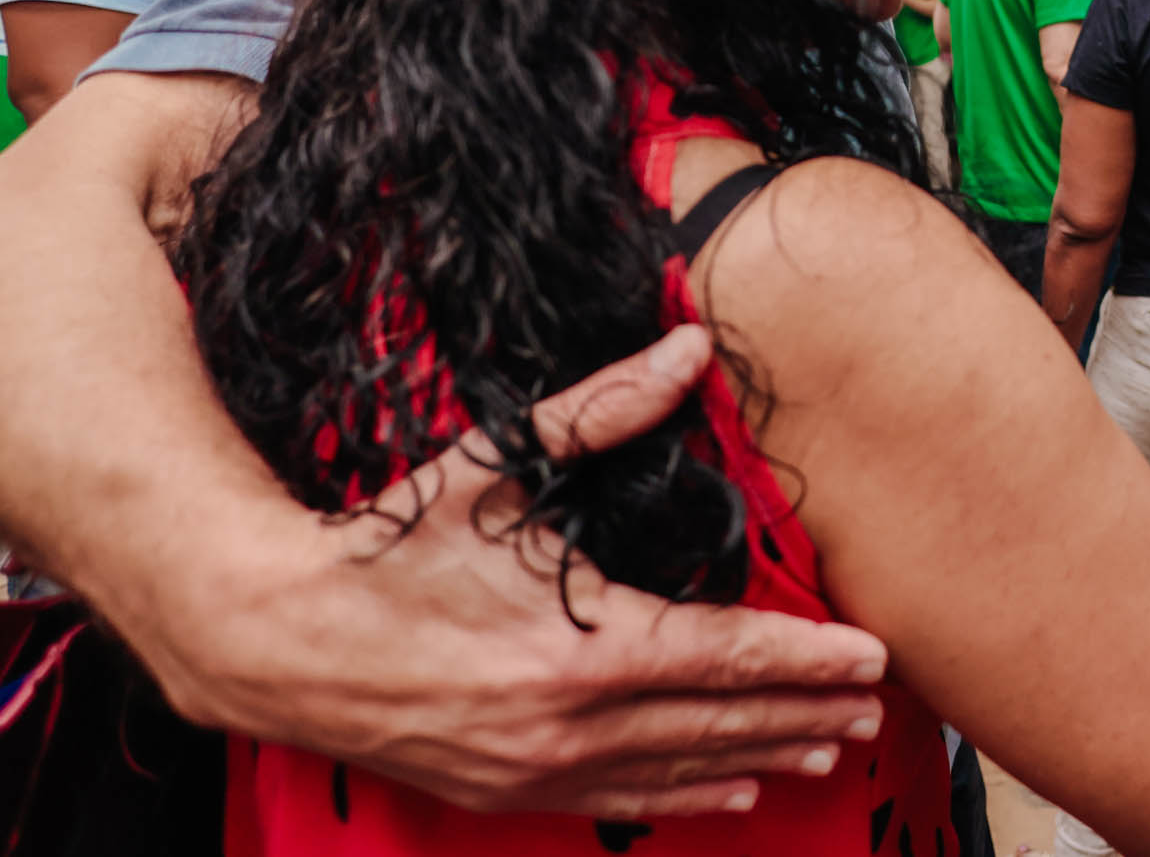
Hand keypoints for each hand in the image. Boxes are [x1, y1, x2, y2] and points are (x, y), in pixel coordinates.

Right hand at [132, 325, 889, 818]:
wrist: (276, 638)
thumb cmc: (386, 546)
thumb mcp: (494, 463)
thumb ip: (602, 410)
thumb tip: (686, 347)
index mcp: (581, 644)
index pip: (729, 656)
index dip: (808, 659)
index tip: (872, 657)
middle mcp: (569, 720)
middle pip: (720, 721)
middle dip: (805, 713)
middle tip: (874, 705)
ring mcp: (537, 768)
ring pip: (679, 770)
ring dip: (761, 759)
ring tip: (829, 749)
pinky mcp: (505, 791)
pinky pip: (620, 801)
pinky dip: (684, 796)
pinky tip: (730, 793)